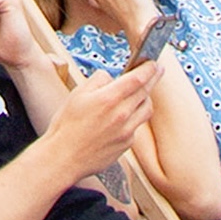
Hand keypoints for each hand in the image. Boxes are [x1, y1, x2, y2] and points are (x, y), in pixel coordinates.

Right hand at [51, 61, 160, 176]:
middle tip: (156, 70)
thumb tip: (111, 77)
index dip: (149, 68)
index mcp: (108, 99)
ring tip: (141, 93)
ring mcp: (126, 131)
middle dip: (153, 78)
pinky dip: (134, 117)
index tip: (153, 62)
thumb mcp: (77, 94)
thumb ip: (98, 81)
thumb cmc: (67, 126)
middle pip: (146, 92)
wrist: (64, 157)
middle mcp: (122, 115)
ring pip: (146, 110)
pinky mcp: (126, 144)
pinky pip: (136, 126)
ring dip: (146, 98)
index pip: (138, 78)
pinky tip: (123, 116)